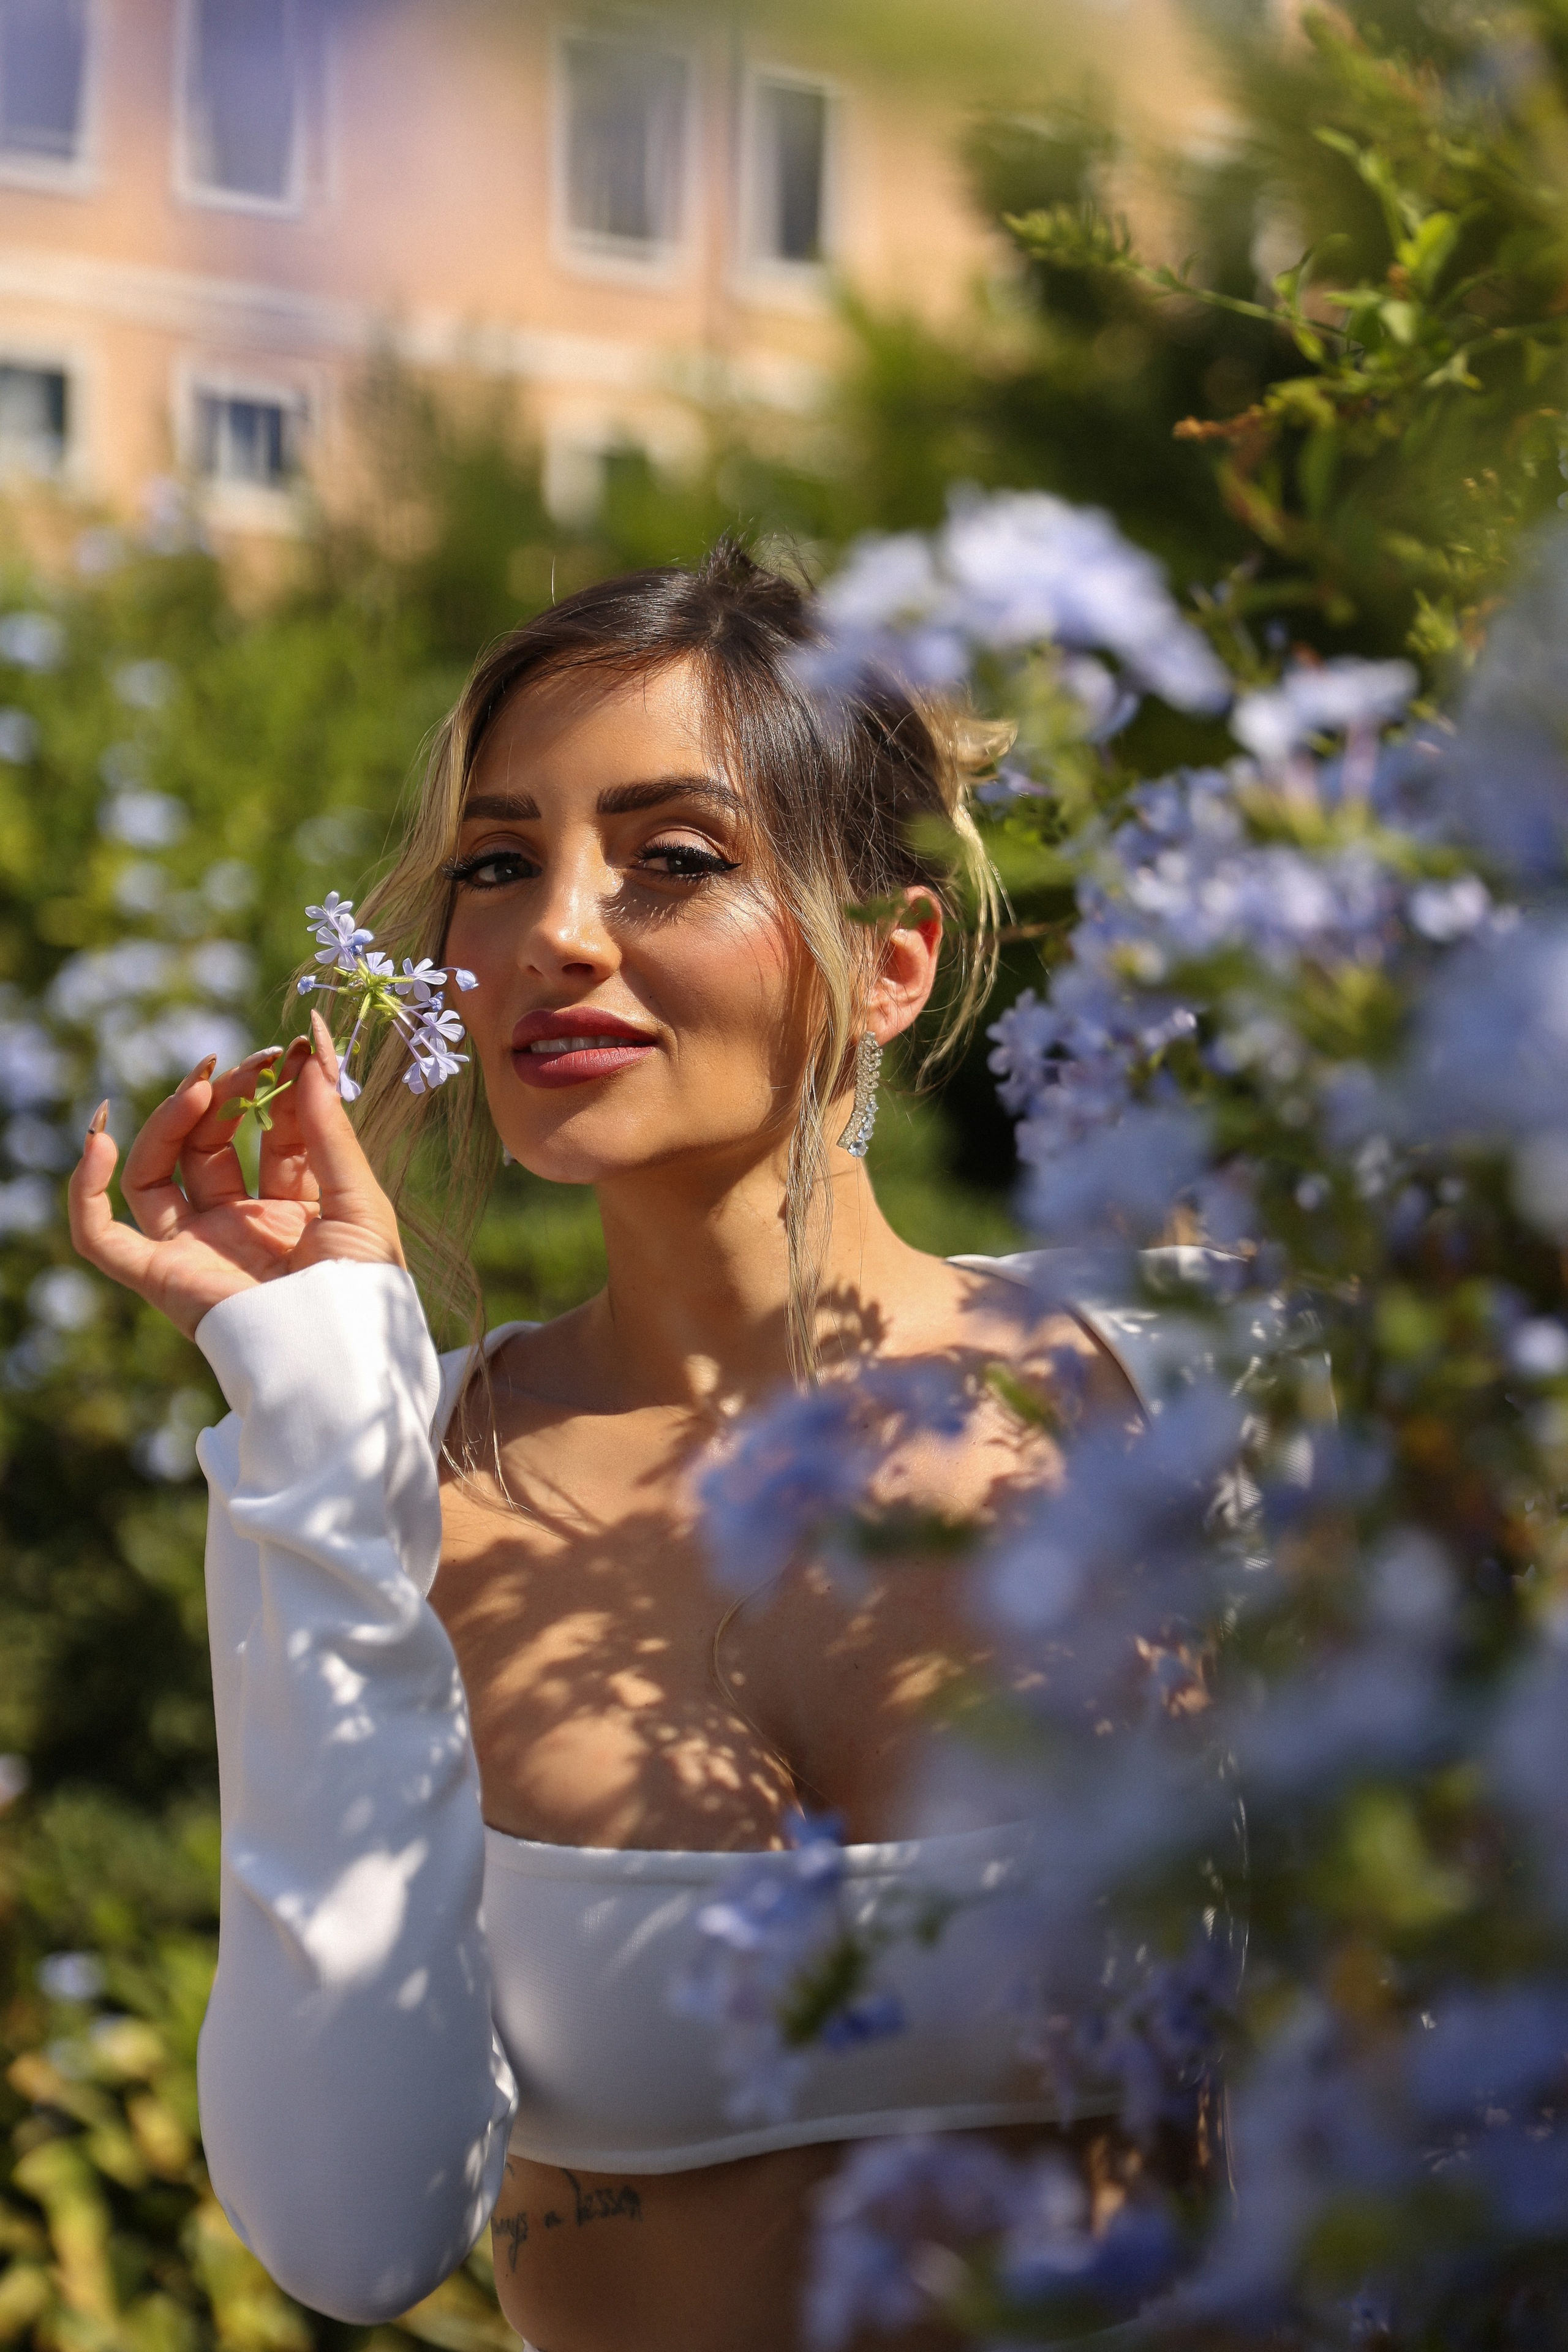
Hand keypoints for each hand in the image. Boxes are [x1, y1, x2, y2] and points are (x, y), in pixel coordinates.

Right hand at [68, 1014, 406, 1340]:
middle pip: (212, 1142)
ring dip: (172, 1120)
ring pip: (158, 1170)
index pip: (274, 1131)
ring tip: (201, 1085)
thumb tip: (314, 1055)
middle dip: (229, 1093)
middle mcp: (240, 1223)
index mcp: (293, 1207)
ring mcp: (198, 1248)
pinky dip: (87, 1191)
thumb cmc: (364, 1288)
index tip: (301, 1044)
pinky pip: (102, 1236)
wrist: (344, 1354)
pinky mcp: (162, 1277)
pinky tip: (99, 1140)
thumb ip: (330, 1130)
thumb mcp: (358, 1198)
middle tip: (255, 1059)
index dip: (282, 1087)